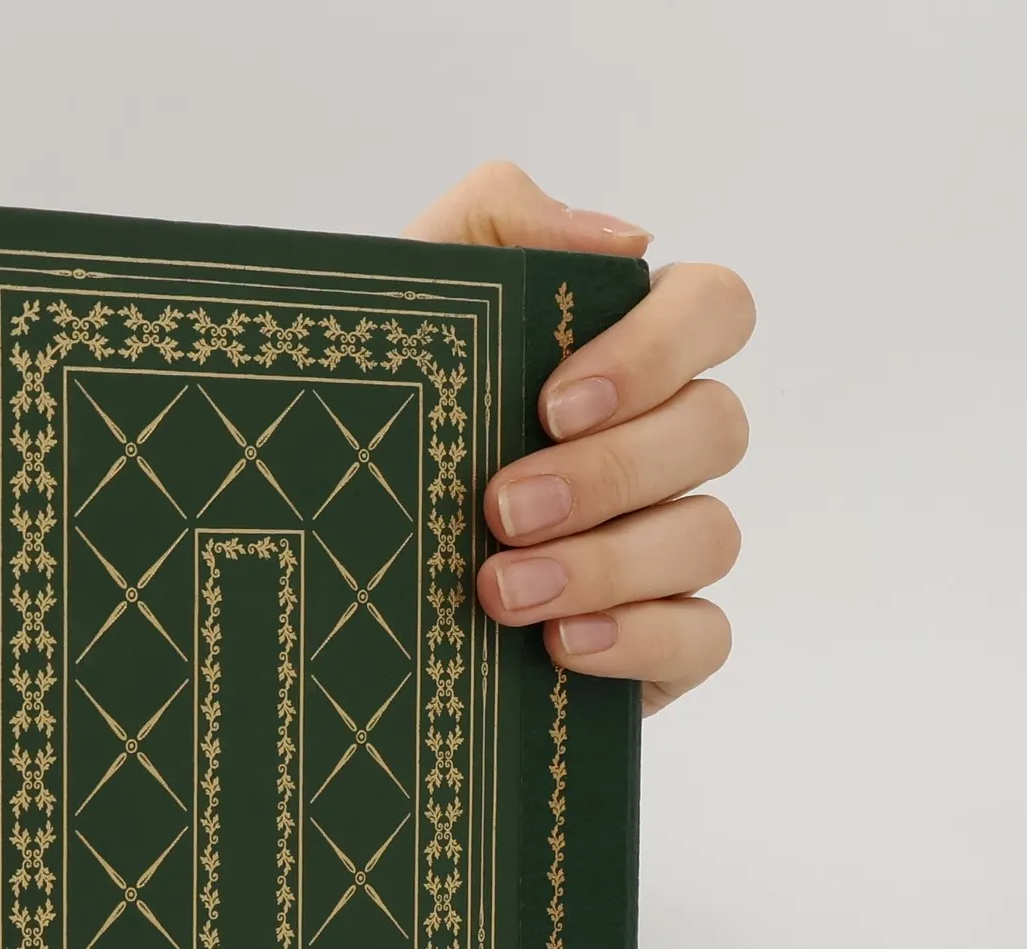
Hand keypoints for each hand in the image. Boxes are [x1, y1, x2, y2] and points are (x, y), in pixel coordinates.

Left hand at [404, 161, 753, 714]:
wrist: (311, 571)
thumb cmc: (367, 427)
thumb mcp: (398, 309)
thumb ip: (491, 224)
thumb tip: (629, 239)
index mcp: (621, 354)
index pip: (713, 309)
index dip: (658, 350)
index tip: (552, 403)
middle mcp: (662, 446)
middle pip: (716, 429)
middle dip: (610, 471)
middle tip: (501, 509)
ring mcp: (667, 547)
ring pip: (710, 536)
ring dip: (608, 563)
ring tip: (499, 592)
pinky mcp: (657, 642)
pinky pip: (704, 638)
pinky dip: (641, 639)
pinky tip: (559, 645)